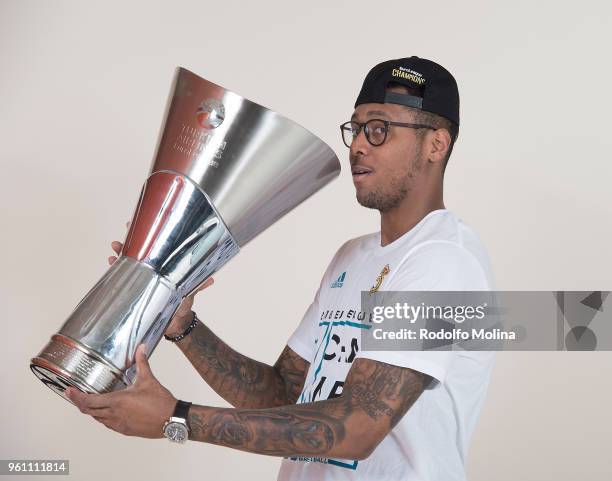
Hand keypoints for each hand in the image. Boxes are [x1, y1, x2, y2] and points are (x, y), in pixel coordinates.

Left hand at [65, 345, 176, 437]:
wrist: (170, 420)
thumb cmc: (160, 402)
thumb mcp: (148, 379)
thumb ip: (142, 362)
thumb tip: (141, 348)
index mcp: (117, 401)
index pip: (89, 401)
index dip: (76, 397)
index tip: (69, 391)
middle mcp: (114, 415)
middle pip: (89, 411)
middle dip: (79, 403)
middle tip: (74, 396)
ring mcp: (119, 424)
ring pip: (97, 419)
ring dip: (91, 411)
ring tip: (89, 403)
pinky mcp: (125, 430)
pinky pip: (107, 425)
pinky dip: (102, 418)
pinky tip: (106, 413)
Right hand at [108, 221, 214, 336]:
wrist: (175, 323)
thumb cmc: (182, 303)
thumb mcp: (190, 290)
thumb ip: (198, 283)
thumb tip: (211, 279)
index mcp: (164, 267)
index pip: (155, 249)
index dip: (148, 237)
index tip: (141, 227)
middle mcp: (152, 270)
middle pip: (138, 252)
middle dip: (128, 242)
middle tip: (124, 234)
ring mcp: (142, 279)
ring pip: (129, 262)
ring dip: (120, 253)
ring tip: (115, 246)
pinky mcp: (136, 290)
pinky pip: (124, 278)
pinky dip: (117, 270)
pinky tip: (113, 264)